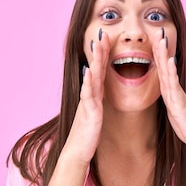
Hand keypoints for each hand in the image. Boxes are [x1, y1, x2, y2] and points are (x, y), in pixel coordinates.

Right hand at [62, 30, 108, 165]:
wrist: (77, 152)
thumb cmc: (87, 136)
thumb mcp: (95, 116)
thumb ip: (97, 103)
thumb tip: (100, 93)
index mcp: (94, 96)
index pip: (99, 72)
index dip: (103, 55)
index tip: (107, 39)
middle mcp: (90, 96)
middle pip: (95, 69)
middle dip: (99, 51)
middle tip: (103, 33)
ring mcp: (88, 104)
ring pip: (92, 78)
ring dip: (95, 61)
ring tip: (97, 45)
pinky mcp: (89, 114)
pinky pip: (88, 96)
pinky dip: (88, 82)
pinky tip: (89, 71)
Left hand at [153, 30, 185, 155]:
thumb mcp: (174, 114)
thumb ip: (171, 104)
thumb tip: (167, 98)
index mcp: (171, 93)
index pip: (162, 71)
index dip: (157, 55)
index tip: (153, 40)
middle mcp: (174, 91)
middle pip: (165, 66)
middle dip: (160, 48)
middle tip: (157, 30)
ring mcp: (177, 96)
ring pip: (168, 71)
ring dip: (165, 54)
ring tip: (162, 38)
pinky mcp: (178, 104)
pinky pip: (173, 85)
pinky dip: (171, 72)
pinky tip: (169, 60)